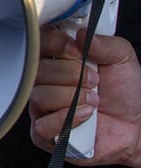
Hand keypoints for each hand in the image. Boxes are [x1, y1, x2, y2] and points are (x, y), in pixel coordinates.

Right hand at [29, 27, 140, 166]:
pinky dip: (68, 118)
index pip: (37, 43)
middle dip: (70, 74)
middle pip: (36, 70)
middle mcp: (43, 81)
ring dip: (72, 97)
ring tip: (94, 100)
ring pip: (38, 96)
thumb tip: (82, 34)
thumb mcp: (123, 59)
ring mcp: (40, 107)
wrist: (136, 126)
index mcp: (56, 59)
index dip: (55, 44)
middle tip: (93, 80)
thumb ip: (106, 42)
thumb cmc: (125, 93)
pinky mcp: (43, 133)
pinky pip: (42, 124)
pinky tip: (87, 115)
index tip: (78, 51)